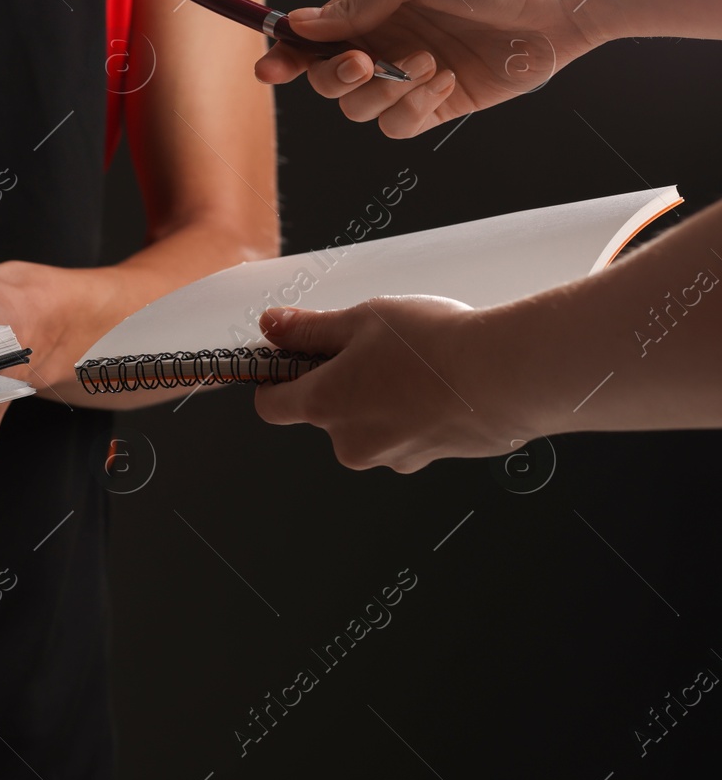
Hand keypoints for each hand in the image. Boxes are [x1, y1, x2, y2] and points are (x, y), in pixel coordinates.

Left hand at [252, 296, 536, 471]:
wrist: (508, 376)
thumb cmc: (436, 346)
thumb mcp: (361, 319)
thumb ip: (310, 328)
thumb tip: (273, 326)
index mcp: (325, 405)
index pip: (271, 405)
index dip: (274, 379)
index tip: (287, 357)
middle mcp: (352, 441)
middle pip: (325, 412)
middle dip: (339, 382)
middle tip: (368, 345)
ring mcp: (392, 456)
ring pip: (368, 424)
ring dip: (378, 397)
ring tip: (413, 362)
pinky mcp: (429, 461)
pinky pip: (406, 434)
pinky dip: (413, 412)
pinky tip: (439, 383)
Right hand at [253, 0, 601, 136]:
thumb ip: (355, 0)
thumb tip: (301, 26)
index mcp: (369, 7)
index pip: (309, 38)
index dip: (283, 55)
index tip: (270, 68)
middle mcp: (384, 43)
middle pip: (325, 82)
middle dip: (335, 78)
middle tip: (364, 62)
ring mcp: (410, 77)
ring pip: (359, 110)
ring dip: (384, 93)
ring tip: (428, 63)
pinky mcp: (440, 105)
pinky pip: (399, 126)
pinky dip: (413, 108)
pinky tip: (446, 80)